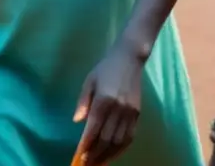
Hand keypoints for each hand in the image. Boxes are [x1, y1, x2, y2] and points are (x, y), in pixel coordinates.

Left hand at [71, 43, 144, 164]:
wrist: (130, 58)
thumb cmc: (105, 68)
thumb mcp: (89, 81)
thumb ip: (83, 102)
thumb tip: (77, 122)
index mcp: (104, 98)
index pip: (93, 128)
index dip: (86, 144)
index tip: (79, 155)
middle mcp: (118, 108)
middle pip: (106, 138)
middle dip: (95, 154)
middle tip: (86, 163)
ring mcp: (130, 112)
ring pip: (119, 141)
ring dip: (107, 155)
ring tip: (97, 163)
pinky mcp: (138, 114)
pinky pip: (130, 137)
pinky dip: (120, 149)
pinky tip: (112, 154)